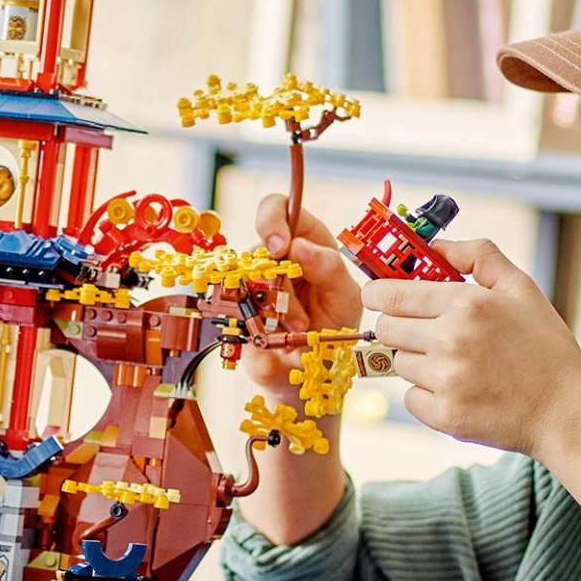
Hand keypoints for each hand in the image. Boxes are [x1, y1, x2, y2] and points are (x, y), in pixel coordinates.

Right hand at [245, 196, 363, 394]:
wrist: (311, 372)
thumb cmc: (334, 328)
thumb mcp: (345, 298)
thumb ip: (328, 269)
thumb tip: (298, 248)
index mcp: (305, 241)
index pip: (280, 208)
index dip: (273, 219)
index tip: (280, 246)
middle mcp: (273, 258)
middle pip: (257, 247)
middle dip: (275, 277)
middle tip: (285, 298)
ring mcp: (251, 283)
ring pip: (248, 279)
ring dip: (275, 307)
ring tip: (298, 327)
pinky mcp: (236, 310)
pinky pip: (234, 309)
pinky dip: (257, 325)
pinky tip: (275, 337)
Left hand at [362, 237, 580, 458]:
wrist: (568, 411)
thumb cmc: (544, 347)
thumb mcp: (521, 288)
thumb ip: (478, 256)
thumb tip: (437, 245)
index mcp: (467, 304)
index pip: (390, 294)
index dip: (377, 294)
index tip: (378, 296)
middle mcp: (451, 340)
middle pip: (386, 328)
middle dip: (398, 327)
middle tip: (425, 332)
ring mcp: (447, 380)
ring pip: (399, 363)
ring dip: (418, 362)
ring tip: (456, 364)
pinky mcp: (446, 415)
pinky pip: (411, 398)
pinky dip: (427, 396)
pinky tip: (459, 390)